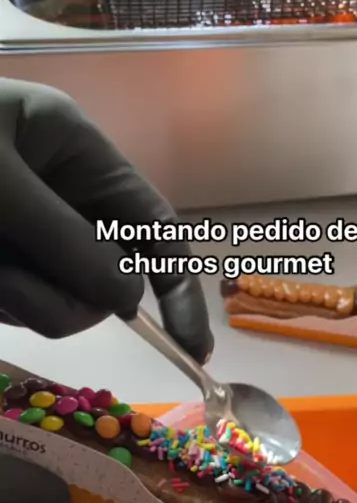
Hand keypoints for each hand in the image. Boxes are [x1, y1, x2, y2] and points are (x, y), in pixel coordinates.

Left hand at [0, 78, 212, 363]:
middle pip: (108, 278)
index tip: (192, 348)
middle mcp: (64, 198)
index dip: (180, 288)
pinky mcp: (4, 264)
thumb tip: (129, 298)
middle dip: (64, 292)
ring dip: (18, 297)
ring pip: (62, 302)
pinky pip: (22, 303)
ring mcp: (31, 236)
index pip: (155, 228)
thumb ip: (67, 241)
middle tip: (7, 276)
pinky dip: (0, 296)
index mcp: (78, 155)